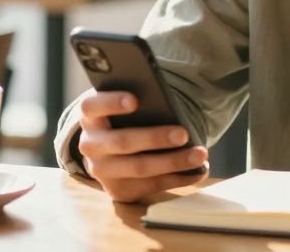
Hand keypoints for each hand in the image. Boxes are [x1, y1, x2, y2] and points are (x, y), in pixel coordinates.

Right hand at [76, 91, 208, 202]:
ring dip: (174, 162)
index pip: (92, 106)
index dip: (111, 103)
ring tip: (200, 154)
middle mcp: (90, 145)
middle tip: (183, 133)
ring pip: (140, 168)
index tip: (135, 100)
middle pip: (122, 142)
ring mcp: (102, 171)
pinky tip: (198, 170)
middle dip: (155, 138)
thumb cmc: (123, 118)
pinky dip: (179, 178)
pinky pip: (152, 186)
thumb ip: (135, 99)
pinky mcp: (118, 191)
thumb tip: (164, 99)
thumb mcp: (121, 105)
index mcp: (89, 117)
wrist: (108, 150)